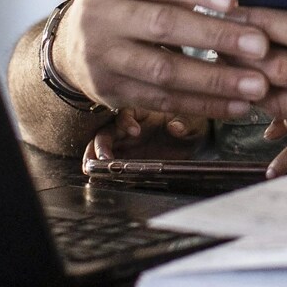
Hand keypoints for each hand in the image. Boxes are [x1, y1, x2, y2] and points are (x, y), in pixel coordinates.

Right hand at [52, 0, 273, 121]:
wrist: (74, 42)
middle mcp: (98, 15)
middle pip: (162, 25)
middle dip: (216, 36)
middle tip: (261, 45)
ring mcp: (101, 57)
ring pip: (163, 71)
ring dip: (214, 80)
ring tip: (257, 85)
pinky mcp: (111, 92)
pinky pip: (162, 101)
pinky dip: (203, 105)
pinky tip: (236, 105)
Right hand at [83, 109, 208, 169]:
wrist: (192, 141)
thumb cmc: (191, 124)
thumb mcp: (194, 122)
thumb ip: (185, 122)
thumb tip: (176, 127)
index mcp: (142, 110)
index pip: (126, 111)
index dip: (127, 120)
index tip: (135, 132)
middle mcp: (129, 125)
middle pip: (107, 130)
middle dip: (102, 143)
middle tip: (105, 158)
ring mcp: (125, 142)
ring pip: (102, 145)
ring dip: (94, 156)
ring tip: (93, 169)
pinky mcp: (125, 157)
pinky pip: (108, 160)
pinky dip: (101, 167)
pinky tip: (100, 175)